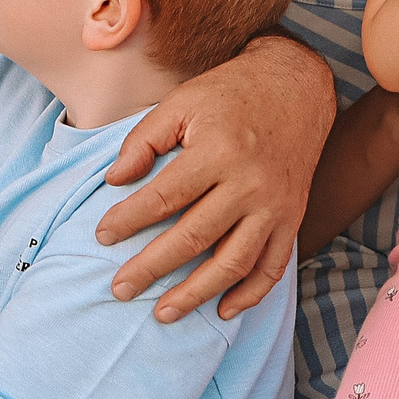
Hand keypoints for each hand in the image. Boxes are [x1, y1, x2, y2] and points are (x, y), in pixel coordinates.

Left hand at [97, 34, 335, 320]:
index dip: (128, 220)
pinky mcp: (292, 216)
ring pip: (233, 263)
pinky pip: (272, 266)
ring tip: (162, 313)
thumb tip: (114, 181)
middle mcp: (249, 184)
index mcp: (217, 151)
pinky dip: (250, 294)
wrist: (296, 84)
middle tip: (120, 289)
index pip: (164, 198)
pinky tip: (222, 309)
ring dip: (196, 294)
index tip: (102, 236)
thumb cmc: (231, 92)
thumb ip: (144, 140)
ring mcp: (274, 205)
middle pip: (193, 239)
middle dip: (151, 268)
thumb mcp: (181, 101)